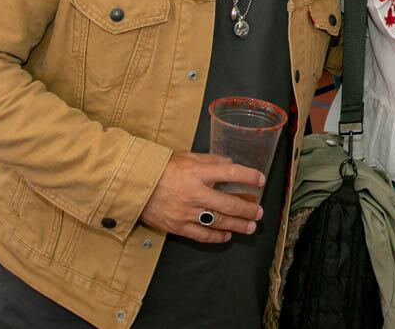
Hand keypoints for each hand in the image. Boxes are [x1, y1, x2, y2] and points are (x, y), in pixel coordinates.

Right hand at [139, 153, 264, 243]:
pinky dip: (216, 236)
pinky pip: (201, 235)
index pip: (230, 173)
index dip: (248, 176)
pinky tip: (227, 235)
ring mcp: (186, 212)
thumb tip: (230, 164)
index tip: (260, 180)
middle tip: (259, 212)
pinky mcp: (177, 227)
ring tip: (250, 226)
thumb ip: (210, 161)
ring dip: (237, 225)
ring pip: (218, 222)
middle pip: (228, 204)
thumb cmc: (161, 168)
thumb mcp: (187, 157)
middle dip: (247, 209)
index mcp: (197, 173)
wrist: (134, 185)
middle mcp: (194, 193)